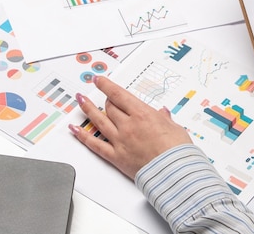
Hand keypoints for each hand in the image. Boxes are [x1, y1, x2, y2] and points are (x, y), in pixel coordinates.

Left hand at [69, 76, 192, 179]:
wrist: (175, 173)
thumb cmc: (178, 151)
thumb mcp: (175, 128)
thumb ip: (165, 119)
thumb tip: (163, 113)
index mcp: (142, 115)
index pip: (119, 95)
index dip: (106, 86)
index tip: (99, 80)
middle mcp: (128, 125)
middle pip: (110, 108)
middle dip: (105, 101)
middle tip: (103, 97)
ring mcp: (120, 141)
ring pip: (99, 121)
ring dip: (88, 109)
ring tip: (81, 101)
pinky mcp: (116, 157)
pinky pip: (95, 144)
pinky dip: (83, 136)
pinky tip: (75, 129)